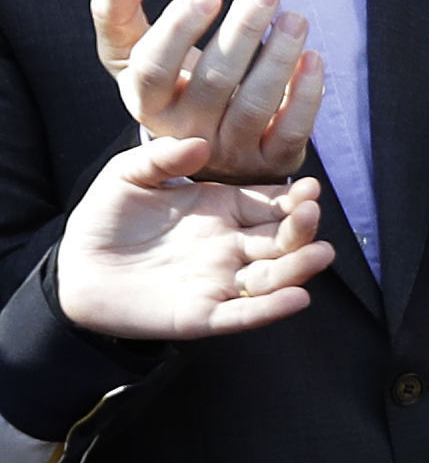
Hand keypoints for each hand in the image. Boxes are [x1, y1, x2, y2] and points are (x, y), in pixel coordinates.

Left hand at [54, 134, 330, 340]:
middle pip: (281, 239)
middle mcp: (230, 246)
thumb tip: (202, 145)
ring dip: (300, 267)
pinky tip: (297, 299)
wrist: (74, 269)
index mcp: (222, 210)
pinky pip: (243, 315)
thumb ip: (162, 158)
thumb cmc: (104, 219)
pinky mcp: (202, 316)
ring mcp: (219, 282)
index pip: (271, 203)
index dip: (294, 198)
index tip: (310, 188)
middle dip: (302, 228)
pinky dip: (272, 309)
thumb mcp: (128, 175)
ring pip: (272, 277)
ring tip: (320, 254)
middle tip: (310, 214)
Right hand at [91, 0, 322, 182]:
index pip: (154, 69)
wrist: (211, 145)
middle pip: (213, 82)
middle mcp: (185, 133)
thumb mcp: (137, 53)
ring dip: (279, 59)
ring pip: (253, 107)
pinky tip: (315, 58)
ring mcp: (229, 151)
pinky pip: (290, 132)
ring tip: (295, 18)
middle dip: (243, 31)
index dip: (179, 30)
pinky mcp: (270, 162)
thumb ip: (119, 11)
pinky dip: (305, 96)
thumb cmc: (174, 85)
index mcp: (147, 103)